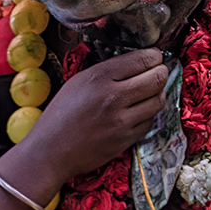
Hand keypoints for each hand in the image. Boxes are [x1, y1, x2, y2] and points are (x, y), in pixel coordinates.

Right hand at [23, 48, 167, 183]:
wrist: (49, 153)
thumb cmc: (59, 116)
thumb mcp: (77, 83)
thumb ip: (106, 71)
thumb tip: (134, 63)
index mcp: (99, 77)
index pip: (144, 59)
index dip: (154, 56)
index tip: (153, 58)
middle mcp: (114, 96)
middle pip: (158, 77)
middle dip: (160, 73)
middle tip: (155, 74)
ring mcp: (122, 120)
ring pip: (158, 100)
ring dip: (156, 94)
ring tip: (147, 94)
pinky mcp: (126, 139)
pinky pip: (150, 121)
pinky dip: (146, 115)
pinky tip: (136, 114)